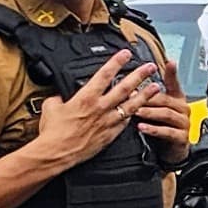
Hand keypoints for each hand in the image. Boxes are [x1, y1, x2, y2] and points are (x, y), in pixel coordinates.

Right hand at [34, 51, 163, 169]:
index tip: (125, 54)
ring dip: (145, 95)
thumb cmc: (53, 132)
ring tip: (156, 87)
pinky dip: (133, 114)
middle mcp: (100, 107)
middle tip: (150, 67)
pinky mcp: (110, 135)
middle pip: (124, 87)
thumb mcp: (50, 107)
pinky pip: (125, 122)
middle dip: (139, 75)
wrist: (56, 153)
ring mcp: (107, 121)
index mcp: (85, 97)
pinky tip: (139, 110)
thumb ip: (58, 99)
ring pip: (131, 105)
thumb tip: (60, 96)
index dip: (116, 62)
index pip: (104, 75)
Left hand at [135, 59, 192, 164]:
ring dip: (149, 112)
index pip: (174, 83)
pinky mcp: (181, 137)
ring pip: (166, 114)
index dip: (172, 73)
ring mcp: (183, 123)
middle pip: (164, 99)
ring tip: (136, 111)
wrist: (170, 151)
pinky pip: (167, 132)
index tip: (170, 62)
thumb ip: (146, 98)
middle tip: (131, 96)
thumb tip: (129, 87)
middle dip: (147, 97)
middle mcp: (181, 108)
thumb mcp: (154, 110)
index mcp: (175, 99)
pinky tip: (142, 127)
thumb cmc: (160, 127)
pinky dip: (154, 129)